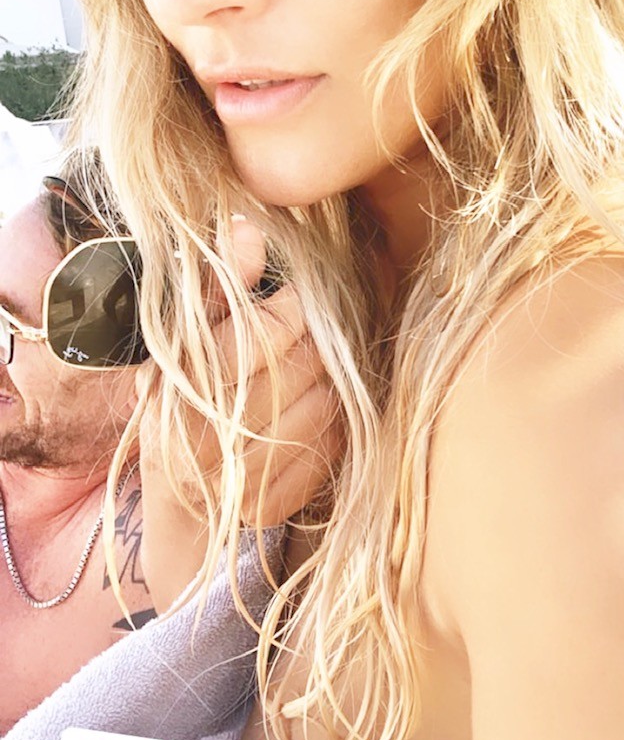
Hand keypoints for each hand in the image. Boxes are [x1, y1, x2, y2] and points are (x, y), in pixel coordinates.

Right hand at [135, 217, 342, 609]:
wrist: (181, 495)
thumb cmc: (185, 395)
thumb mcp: (187, 338)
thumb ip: (220, 286)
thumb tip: (249, 229)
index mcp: (174, 385)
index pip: (261, 332)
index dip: (293, 307)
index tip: (299, 295)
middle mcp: (201, 438)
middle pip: (301, 365)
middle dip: (316, 339)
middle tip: (312, 332)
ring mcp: (236, 480)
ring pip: (324, 403)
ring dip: (329, 380)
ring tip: (310, 371)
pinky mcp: (270, 509)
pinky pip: (331, 446)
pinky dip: (334, 423)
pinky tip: (313, 411)